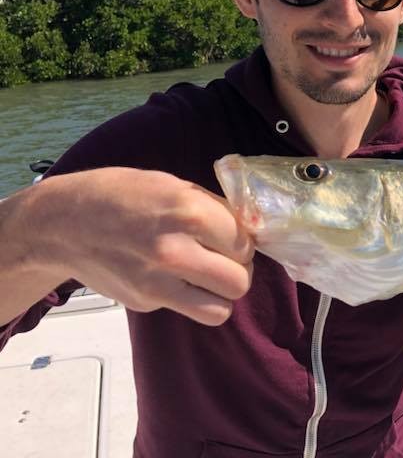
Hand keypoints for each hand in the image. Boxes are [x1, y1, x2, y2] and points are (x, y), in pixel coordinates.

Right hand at [30, 168, 254, 325]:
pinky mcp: (144, 303)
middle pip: (240, 282)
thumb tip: (248, 229)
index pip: (246, 243)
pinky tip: (169, 275)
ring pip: (219, 310)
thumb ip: (212, 209)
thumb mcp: (172, 185)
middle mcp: (175, 250)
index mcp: (188, 212)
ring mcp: (157, 283)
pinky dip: (187, 295)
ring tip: (209, 277)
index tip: (233, 237)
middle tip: (227, 259)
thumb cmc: (122, 195)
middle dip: (239, 271)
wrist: (62, 223)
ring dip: (220, 295)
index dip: (244, 241)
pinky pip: (186, 308)